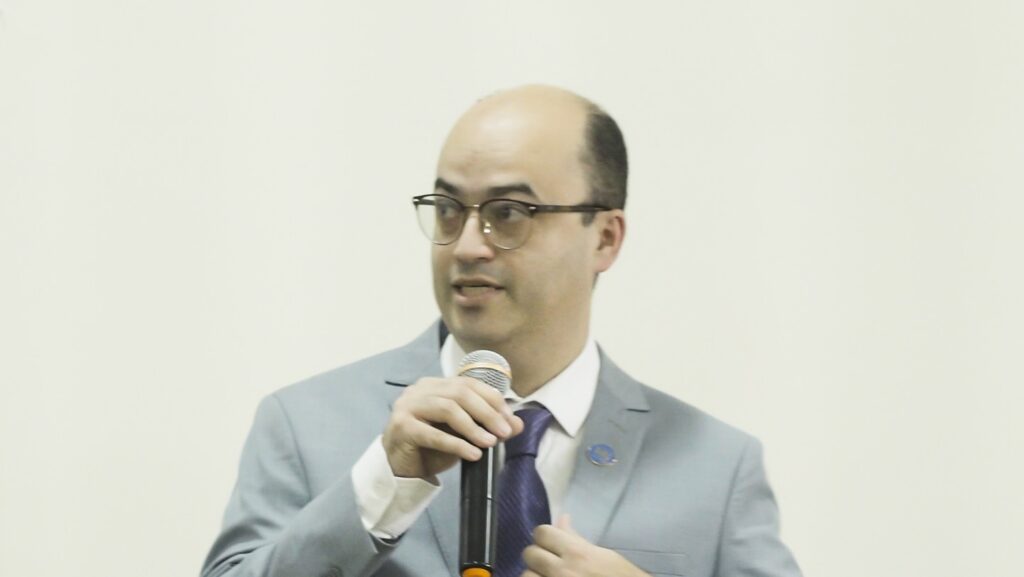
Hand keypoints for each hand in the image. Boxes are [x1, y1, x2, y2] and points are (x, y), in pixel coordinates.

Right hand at [382, 376, 523, 479]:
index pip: (468, 383)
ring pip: (447, 408)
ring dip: (473, 427)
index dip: (492, 399)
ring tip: (490, 443)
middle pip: (460, 393)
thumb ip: (488, 426)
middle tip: (504, 433)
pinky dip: (456, 444)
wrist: (401, 468)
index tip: (510, 419)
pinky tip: (473, 454)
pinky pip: (433, 434)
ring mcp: (407, 406)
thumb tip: (518, 424)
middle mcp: (419, 389)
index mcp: (435, 385)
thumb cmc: (432, 448)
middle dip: (487, 413)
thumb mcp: (464, 435)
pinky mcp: (401, 427)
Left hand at [522, 515, 649, 576]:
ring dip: (535, 575)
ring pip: (526, 576)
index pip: (541, 532)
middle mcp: (563, 571)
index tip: (550, 543)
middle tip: (548, 563)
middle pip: (530, 554)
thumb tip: (562, 519)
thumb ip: (577, 539)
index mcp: (577, 553)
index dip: (544, 536)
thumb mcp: (604, 555)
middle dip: (537, 557)